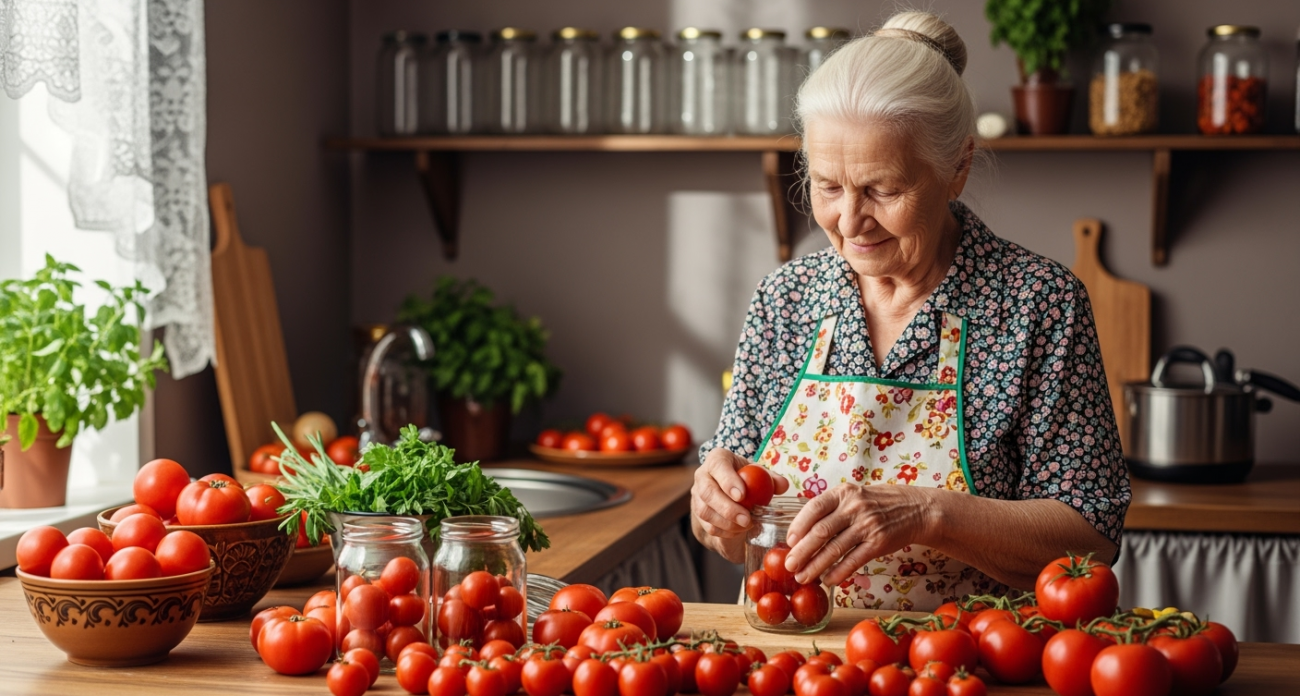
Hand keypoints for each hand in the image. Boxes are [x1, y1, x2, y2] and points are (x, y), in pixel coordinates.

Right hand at [691, 448, 788, 561]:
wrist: (729, 491)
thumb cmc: (746, 478)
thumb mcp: (759, 474)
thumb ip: (771, 479)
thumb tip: (783, 485)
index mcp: (718, 459)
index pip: (718, 466)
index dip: (727, 481)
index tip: (742, 495)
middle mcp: (702, 475)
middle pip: (708, 492)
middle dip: (727, 508)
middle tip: (746, 519)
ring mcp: (697, 495)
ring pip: (705, 511)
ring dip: (726, 523)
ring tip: (746, 526)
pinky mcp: (697, 512)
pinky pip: (707, 525)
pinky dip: (723, 531)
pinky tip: (738, 531)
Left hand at [783, 482, 936, 585]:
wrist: (915, 510)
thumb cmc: (878, 504)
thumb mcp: (854, 496)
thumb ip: (831, 509)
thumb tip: (801, 531)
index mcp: (843, 492)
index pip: (814, 508)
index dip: (798, 526)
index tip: (788, 542)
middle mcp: (854, 507)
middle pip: (821, 531)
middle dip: (801, 552)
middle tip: (789, 566)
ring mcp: (867, 525)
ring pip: (834, 549)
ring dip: (815, 566)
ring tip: (803, 577)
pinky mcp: (878, 543)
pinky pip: (853, 561)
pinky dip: (838, 572)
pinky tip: (827, 581)